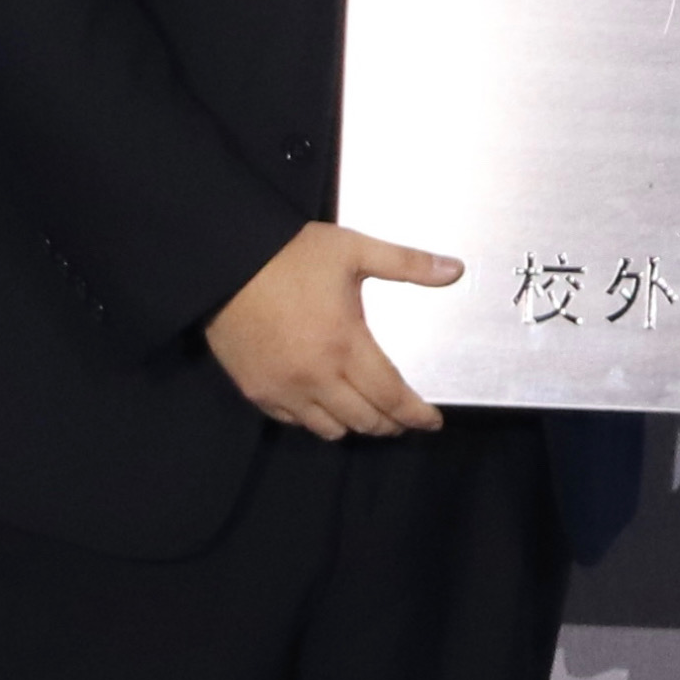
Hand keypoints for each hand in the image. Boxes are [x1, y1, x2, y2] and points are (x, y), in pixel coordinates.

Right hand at [206, 222, 456, 437]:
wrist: (224, 261)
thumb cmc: (290, 254)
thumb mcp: (354, 250)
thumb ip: (408, 264)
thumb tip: (454, 270)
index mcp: (345, 344)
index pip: (392, 397)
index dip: (416, 415)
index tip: (430, 421)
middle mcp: (316, 376)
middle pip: (365, 421)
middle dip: (390, 423)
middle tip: (402, 417)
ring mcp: (283, 388)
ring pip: (330, 430)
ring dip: (354, 425)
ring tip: (366, 412)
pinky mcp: (256, 390)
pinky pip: (294, 421)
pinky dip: (315, 420)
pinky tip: (324, 404)